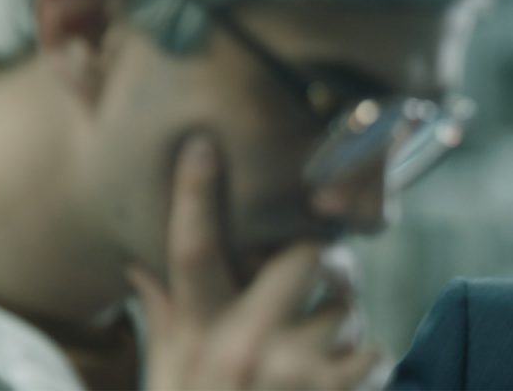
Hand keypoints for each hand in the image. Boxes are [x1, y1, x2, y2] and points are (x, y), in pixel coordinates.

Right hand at [127, 134, 389, 389]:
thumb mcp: (166, 371)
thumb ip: (161, 313)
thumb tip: (139, 263)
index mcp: (198, 331)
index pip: (190, 249)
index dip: (193, 193)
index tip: (202, 145)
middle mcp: (243, 345)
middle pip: (306, 252)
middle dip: (323, 252)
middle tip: (323, 264)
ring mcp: (293, 373)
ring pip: (346, 304)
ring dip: (343, 314)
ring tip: (324, 336)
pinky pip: (372, 350)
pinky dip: (366, 356)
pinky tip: (346, 369)